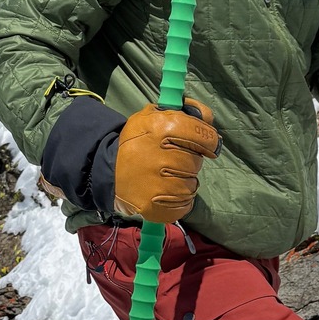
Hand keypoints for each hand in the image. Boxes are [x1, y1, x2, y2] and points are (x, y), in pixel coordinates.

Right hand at [113, 100, 220, 222]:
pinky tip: (165, 190)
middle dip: (189, 159)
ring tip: (166, 176)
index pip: (204, 136)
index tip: (207, 145)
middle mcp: (162, 158)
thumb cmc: (137, 142)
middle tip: (173, 159)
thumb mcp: (154, 116)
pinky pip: (185, 204)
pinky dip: (179, 199)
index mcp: (162, 129)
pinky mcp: (156, 207)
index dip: (209, 140)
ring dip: (184, 180)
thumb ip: (185, 112)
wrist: (109, 172)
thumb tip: (208, 117)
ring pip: (192, 184)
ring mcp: (160, 186)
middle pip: (197, 161)